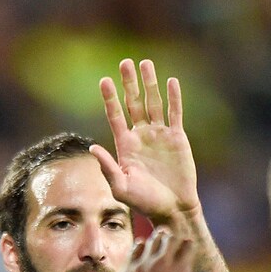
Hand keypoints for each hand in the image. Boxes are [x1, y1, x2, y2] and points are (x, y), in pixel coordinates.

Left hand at [91, 58, 200, 225]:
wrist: (173, 209)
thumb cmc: (145, 202)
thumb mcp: (121, 187)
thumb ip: (108, 168)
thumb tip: (93, 147)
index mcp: (125, 145)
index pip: (116, 116)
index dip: (110, 98)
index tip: (104, 80)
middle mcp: (141, 136)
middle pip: (134, 103)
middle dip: (129, 83)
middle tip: (125, 62)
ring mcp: (159, 135)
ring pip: (154, 103)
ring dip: (150, 83)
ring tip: (146, 63)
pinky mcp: (177, 138)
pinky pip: (175, 113)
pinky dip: (174, 97)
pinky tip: (171, 81)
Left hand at [114, 228, 202, 271]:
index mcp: (181, 269)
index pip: (187, 246)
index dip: (188, 244)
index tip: (187, 246)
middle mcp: (163, 261)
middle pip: (169, 238)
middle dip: (172, 237)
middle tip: (172, 237)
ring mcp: (145, 262)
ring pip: (152, 240)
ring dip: (157, 238)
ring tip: (159, 237)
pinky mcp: (129, 267)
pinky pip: (135, 248)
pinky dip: (140, 245)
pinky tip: (141, 245)